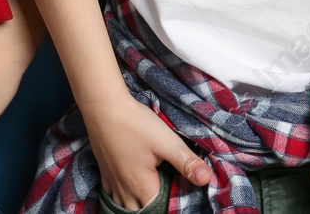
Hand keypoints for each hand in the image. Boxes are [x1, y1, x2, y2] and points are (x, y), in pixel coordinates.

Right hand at [81, 94, 211, 209]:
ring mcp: (111, 179)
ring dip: (136, 205)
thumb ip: (186, 162)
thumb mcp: (166, 141)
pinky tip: (126, 188)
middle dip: (152, 208)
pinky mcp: (103, 169)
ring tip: (147, 196)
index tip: (176, 198)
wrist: (102, 105)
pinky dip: (120, 196)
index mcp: (141, 186)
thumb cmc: (134, 123)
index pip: (157, 209)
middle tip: (165, 197)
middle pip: (139, 210)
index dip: (168, 207)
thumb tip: (207, 179)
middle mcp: (124, 188)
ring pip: (123, 204)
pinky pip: (111, 193)